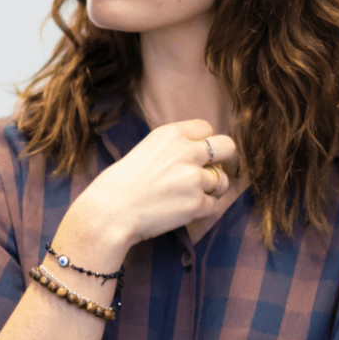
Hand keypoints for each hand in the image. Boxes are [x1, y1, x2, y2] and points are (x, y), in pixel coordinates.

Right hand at [60, 119, 237, 253]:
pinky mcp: (197, 203)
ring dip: (211, 189)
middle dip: (226, 159)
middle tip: (214, 171)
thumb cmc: (120, 183)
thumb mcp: (146, 150)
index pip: (206, 128)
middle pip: (228, 147)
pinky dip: (202, 210)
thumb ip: (173, 148)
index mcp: (171, 134)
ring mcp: (194, 178)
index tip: (200, 154)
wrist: (110, 211)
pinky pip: (214, 205)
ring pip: (223, 181)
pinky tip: (182, 210)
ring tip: (188, 196)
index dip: (205, 142)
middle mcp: (187, 152)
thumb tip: (200, 154)